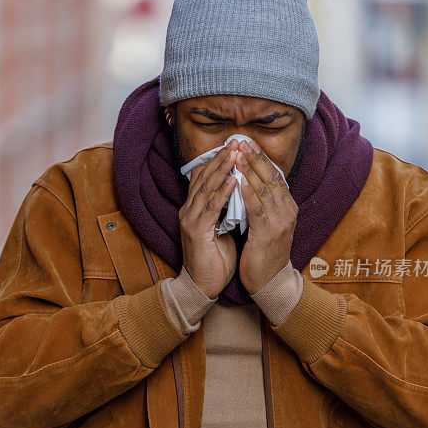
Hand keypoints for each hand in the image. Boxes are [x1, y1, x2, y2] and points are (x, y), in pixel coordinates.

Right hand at [178, 139, 239, 298]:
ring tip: (235, 154)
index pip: (204, 178)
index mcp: (194, 209)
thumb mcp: (221, 229)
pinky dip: (223, 192)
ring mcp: (190, 220)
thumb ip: (224, 211)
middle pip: (203, 177)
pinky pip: (211, 207)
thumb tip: (239, 194)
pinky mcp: (196, 231)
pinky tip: (234, 180)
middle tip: (236, 142)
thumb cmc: (215, 259)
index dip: (218, 161)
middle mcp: (188, 210)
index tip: (234, 146)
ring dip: (222, 169)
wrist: (203, 286)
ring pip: (206, 188)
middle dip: (220, 159)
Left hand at [236, 140, 297, 294]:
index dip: (262, 159)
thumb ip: (264, 203)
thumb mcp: (268, 223)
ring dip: (249, 170)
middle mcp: (287, 211)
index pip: (275, 176)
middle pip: (271, 178)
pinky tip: (238, 181)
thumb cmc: (265, 252)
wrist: (270, 281)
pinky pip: (256, 208)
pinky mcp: (268, 233)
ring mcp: (280, 222)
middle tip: (243, 141)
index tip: (249, 143)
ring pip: (264, 189)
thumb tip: (251, 182)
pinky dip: (247, 192)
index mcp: (288, 207)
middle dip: (256, 158)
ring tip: (237, 155)